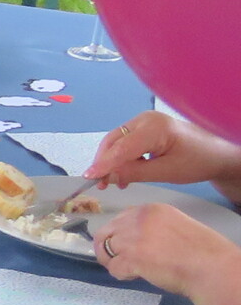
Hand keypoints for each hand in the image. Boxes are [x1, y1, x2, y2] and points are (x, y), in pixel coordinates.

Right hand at [89, 109, 240, 189]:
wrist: (217, 153)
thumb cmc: (197, 161)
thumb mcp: (166, 172)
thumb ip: (135, 173)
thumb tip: (107, 177)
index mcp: (154, 127)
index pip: (121, 147)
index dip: (103, 163)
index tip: (88, 177)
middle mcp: (145, 120)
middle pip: (114, 141)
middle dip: (105, 163)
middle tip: (101, 184)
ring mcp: (145, 122)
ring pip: (116, 143)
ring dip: (113, 162)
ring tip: (115, 183)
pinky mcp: (145, 128)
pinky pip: (125, 143)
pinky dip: (121, 158)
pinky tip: (125, 173)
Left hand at [90, 202, 240, 304]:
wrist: (211, 266)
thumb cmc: (201, 250)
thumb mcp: (175, 225)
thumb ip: (153, 227)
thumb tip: (137, 239)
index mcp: (151, 209)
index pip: (121, 218)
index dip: (119, 234)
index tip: (127, 245)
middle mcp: (138, 219)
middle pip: (105, 232)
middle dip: (107, 248)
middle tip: (118, 261)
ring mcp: (132, 238)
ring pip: (105, 250)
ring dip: (114, 262)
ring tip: (132, 270)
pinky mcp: (131, 258)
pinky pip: (113, 268)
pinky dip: (122, 275)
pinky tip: (137, 275)